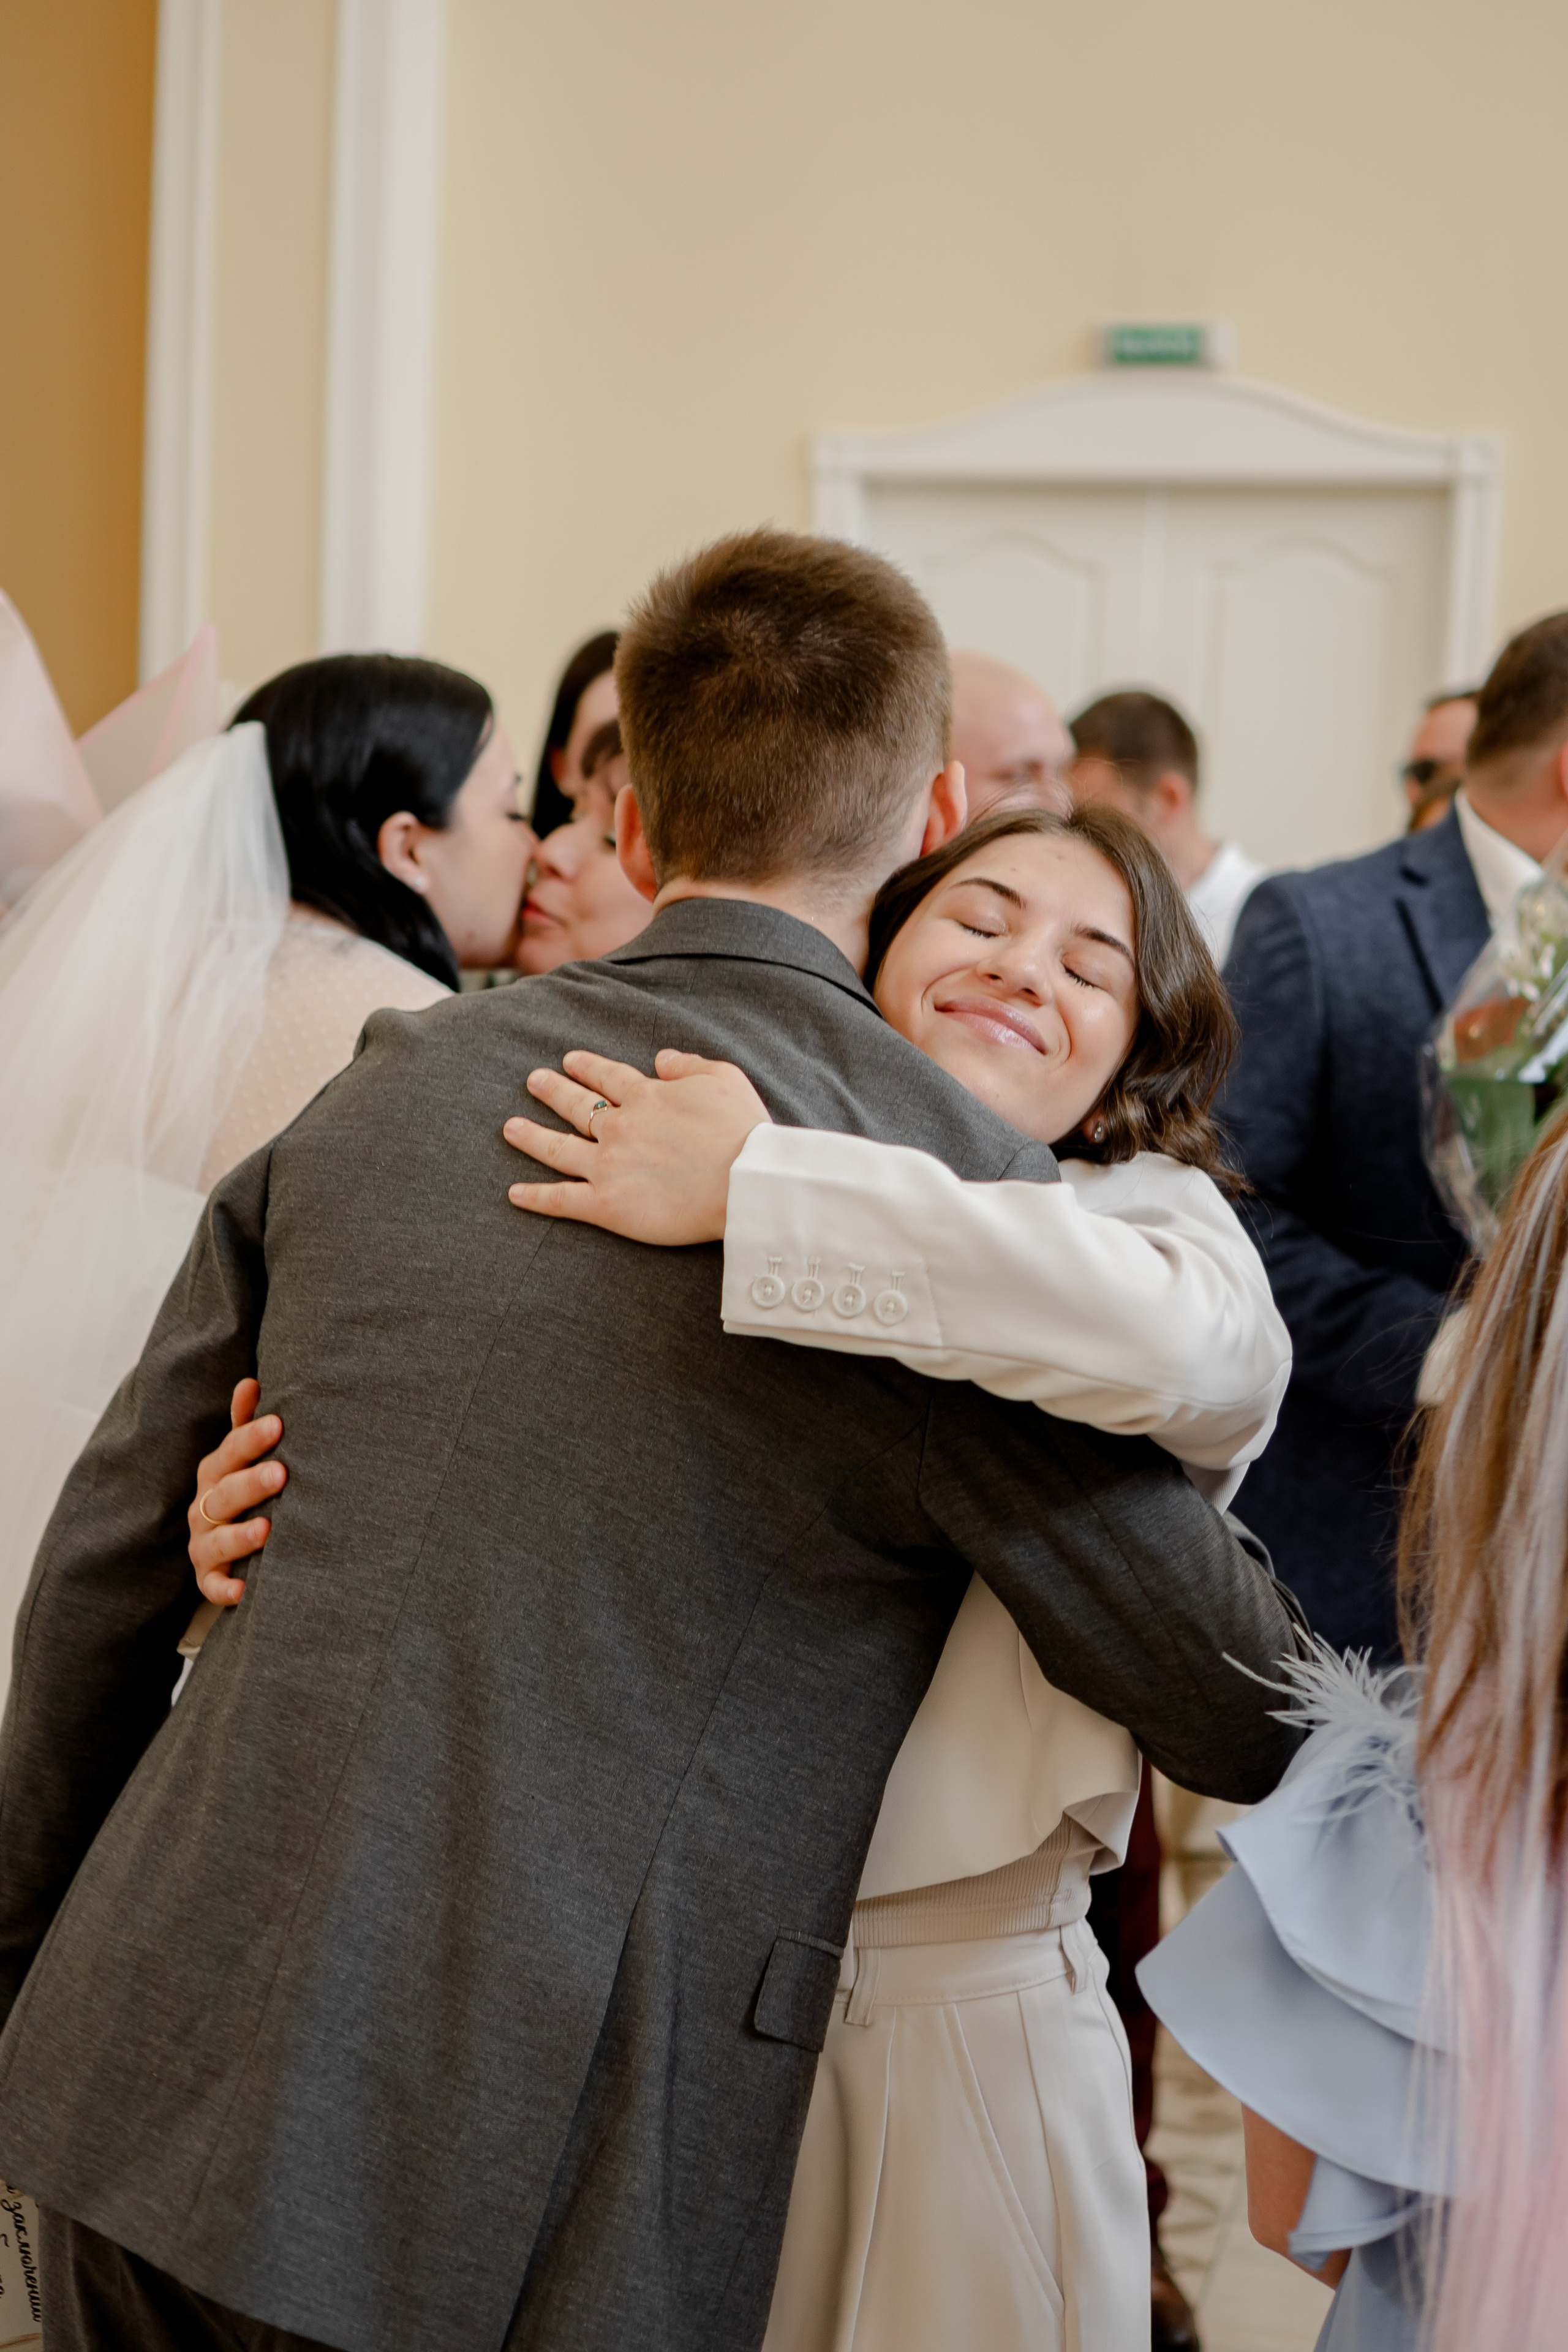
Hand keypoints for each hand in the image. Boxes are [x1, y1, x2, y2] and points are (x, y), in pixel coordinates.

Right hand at [187, 1379, 287, 1606]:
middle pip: (225, 1494)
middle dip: (251, 1484)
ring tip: (268, 1531)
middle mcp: (205, 1507)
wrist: (228, 1546)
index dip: (252, 1439)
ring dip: (240, 1537)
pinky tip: (244, 1591)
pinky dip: (225, 1590)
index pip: (231, 1451)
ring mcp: (204, 1544)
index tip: (279, 1425)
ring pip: (217, 1540)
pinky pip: (212, 1587)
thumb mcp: (243, 1457)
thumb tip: (251, 1381)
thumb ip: (247, 1423)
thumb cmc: (245, 1489)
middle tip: (282, 1474)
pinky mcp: (207, 1578)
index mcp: (216, 1472)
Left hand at [505, 1048, 770, 1245]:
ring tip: (510, 1128)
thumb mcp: (723, 1078)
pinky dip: (536, 1197)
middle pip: (576, 1105)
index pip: (607, 1077)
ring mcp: (608, 1166)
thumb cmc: (742, 1130)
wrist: (744, 1182)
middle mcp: (620, 1127)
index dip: (586, 1067)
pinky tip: (514, 1194)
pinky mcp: (607, 1205)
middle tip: (533, 1081)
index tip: (569, 1060)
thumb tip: (661, 1058)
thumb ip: (689, 1064)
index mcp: (646, 1096)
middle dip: (552, 1091)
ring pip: (558, 1149)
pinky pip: (563, 1200)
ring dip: (531, 1137)